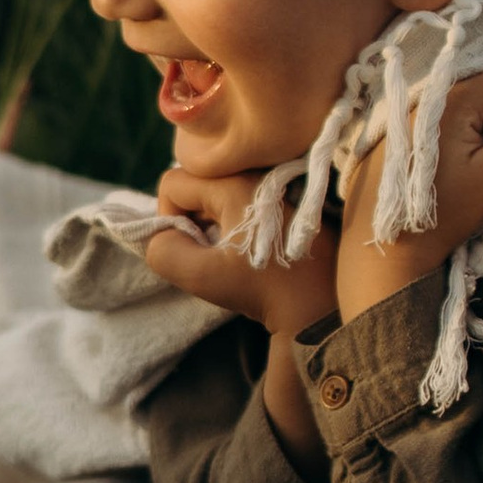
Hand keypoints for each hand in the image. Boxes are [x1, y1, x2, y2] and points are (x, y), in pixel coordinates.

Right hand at [141, 166, 339, 340]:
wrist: (323, 309)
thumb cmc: (266, 290)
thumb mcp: (204, 277)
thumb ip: (165, 252)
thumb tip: (159, 236)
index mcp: (234, 183)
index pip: (173, 183)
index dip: (168, 218)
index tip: (189, 249)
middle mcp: (256, 173)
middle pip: (197, 186)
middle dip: (191, 221)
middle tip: (210, 254)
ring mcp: (273, 186)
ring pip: (218, 195)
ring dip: (213, 225)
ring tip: (232, 257)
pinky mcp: (286, 201)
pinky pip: (241, 202)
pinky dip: (235, 225)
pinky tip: (251, 254)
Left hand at [335, 63, 482, 319]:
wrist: (388, 245)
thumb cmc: (446, 212)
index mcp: (457, 98)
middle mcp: (429, 89)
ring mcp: (410, 104)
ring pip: (466, 97)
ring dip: (476, 122)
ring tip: (464, 163)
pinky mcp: (398, 121)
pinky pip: (441, 110)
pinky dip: (452, 129)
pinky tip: (444, 163)